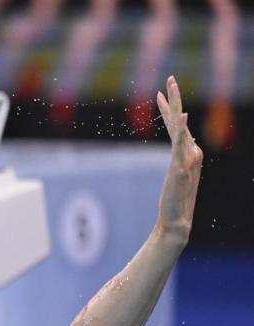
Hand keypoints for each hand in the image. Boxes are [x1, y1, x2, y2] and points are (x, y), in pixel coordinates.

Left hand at [155, 75, 202, 243]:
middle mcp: (192, 153)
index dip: (169, 110)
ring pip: (180, 127)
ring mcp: (188, 159)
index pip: (177, 127)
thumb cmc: (174, 204)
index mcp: (189, 155)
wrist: (177, 222)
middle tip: (170, 78)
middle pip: (180, 122)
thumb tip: (185, 148)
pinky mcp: (181, 167)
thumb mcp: (177, 178)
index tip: (159, 94)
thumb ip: (181, 162)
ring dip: (176, 105)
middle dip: (174, 99)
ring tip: (171, 86)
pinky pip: (181, 145)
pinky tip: (181, 116)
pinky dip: (182, 129)